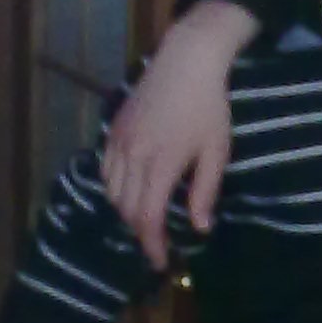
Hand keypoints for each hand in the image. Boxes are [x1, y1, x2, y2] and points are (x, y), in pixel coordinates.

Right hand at [102, 0, 252, 268]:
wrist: (187, 61)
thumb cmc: (210, 107)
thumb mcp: (216, 152)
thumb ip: (204, 192)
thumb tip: (199, 228)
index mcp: (160, 164)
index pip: (148, 217)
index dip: (152, 244)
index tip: (161, 262)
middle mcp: (133, 155)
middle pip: (127, 209)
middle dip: (140, 232)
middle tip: (157, 245)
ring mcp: (118, 141)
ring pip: (112, 191)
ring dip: (126, 212)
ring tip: (145, 222)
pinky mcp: (113, 129)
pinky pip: (105, 170)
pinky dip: (115, 189)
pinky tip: (130, 193)